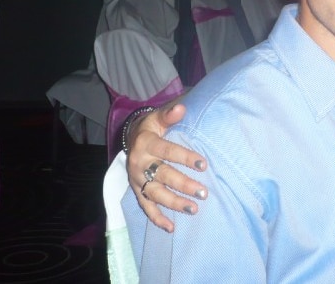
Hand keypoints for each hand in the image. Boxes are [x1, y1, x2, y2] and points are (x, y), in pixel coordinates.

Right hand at [126, 102, 207, 231]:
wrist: (130, 137)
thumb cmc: (152, 127)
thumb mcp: (158, 117)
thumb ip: (169, 114)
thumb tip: (182, 107)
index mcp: (146, 143)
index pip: (167, 151)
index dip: (185, 157)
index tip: (204, 164)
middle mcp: (139, 163)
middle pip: (163, 176)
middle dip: (183, 185)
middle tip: (203, 192)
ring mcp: (137, 179)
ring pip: (154, 194)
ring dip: (174, 203)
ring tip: (194, 209)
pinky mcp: (136, 189)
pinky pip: (145, 206)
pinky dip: (157, 218)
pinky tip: (172, 227)